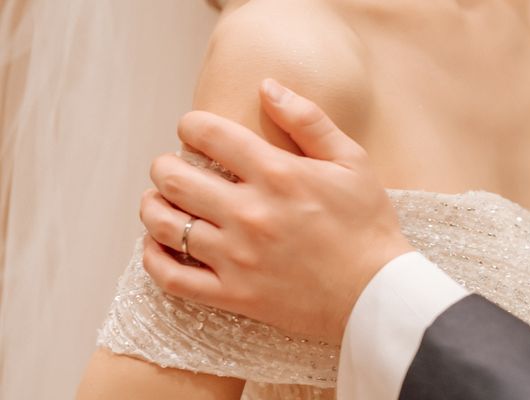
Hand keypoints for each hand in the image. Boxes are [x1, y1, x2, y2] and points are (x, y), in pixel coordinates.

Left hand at [140, 79, 413, 342]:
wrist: (375, 295)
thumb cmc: (367, 225)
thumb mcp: (352, 161)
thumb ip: (308, 120)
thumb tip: (267, 86)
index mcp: (277, 174)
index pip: (209, 134)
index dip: (190, 125)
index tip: (192, 130)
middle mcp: (249, 213)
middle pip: (173, 177)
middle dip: (163, 165)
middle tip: (171, 167)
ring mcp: (237, 257)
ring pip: (164, 225)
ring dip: (152, 206)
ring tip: (158, 200)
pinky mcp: (234, 294)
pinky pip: (173, 277)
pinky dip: (153, 258)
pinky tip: (157, 245)